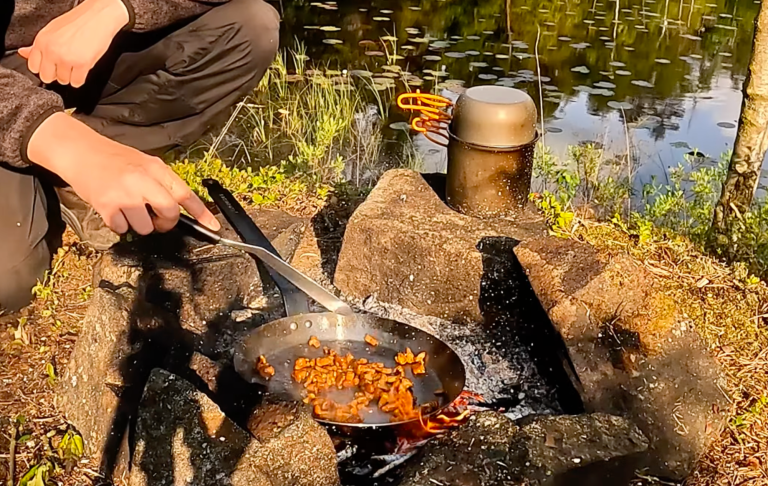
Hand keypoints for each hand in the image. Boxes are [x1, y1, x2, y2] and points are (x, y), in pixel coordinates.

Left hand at [18, 0, 128, 86]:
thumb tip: (24, 53)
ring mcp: (66, 58)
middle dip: (56, 75)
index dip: (44, 68)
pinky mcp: (82, 64)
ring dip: (70, 76)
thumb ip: (37, 46)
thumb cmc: (78, 22)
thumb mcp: (52, 31)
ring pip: (63, 81)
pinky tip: (83, 68)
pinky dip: (80, 78)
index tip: (51, 66)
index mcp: (42, 41)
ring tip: (76, 64)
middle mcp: (52, 50)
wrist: (98, 17)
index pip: (33, 66)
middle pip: (47, 77)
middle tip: (65, 66)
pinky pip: (77, 82)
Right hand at [27, 112, 220, 234]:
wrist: (80, 151)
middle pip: (170, 213)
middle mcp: (143, 181)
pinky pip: (123, 229)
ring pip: (146, 227)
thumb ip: (162, 182)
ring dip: (140, 225)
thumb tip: (179, 206)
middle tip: (156, 220)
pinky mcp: (106, 206)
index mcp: (156, 169)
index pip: (185, 194)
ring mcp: (125, 194)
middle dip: (165, 223)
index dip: (202, 213)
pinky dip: (119, 225)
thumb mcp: (144, 163)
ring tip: (129, 211)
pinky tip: (113, 211)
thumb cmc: (114, 159)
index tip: (214, 226)